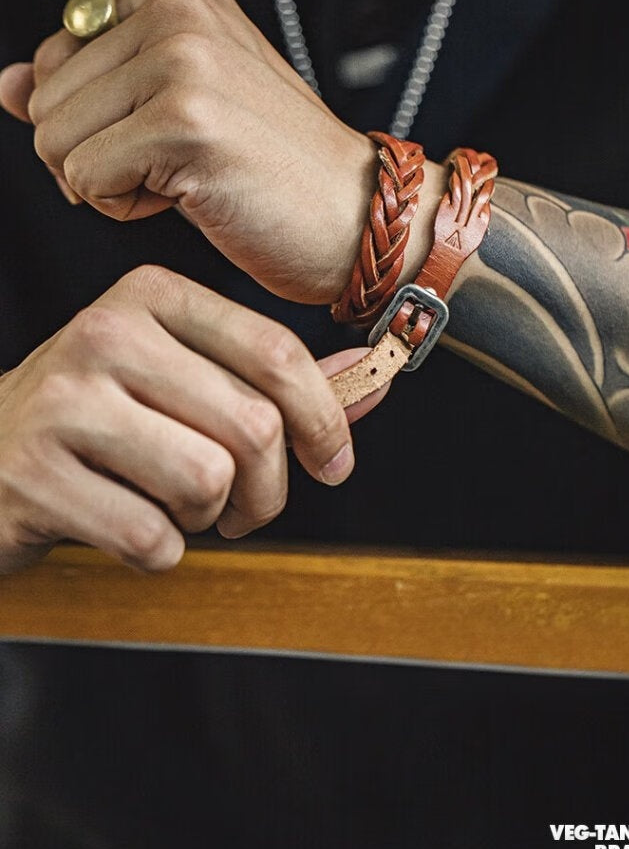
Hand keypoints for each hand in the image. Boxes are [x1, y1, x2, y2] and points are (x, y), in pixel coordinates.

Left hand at [0, 0, 444, 302]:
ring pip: (53, 140)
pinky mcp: (184, 122)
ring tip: (185, 179)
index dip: (99, 119)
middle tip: (179, 166)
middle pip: (45, 100)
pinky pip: (84, 178)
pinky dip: (123, 209)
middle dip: (95, 154)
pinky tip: (190, 198)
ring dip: (107, 183)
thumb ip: (88, 88)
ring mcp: (184, 62)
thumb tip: (5, 86)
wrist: (356, 217)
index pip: (55, 57)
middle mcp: (180, 11)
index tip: (172, 135)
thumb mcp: (174, 108)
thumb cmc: (273, 169)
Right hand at [0, 265, 385, 574]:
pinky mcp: (34, 475)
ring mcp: (62, 402)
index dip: (325, 421)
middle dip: (267, 491)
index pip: (276, 353)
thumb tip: (374, 378)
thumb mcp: (179, 376)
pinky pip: (151, 538)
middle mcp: (104, 333)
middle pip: (252, 427)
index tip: (334, 464)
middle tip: (243, 509)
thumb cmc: (96, 418)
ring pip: (208, 483)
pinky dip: (156, 553)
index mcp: (150, 296)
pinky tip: (125, 526)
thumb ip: (273, 379)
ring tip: (175, 509)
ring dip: (208, 520)